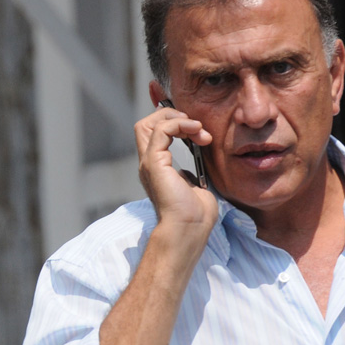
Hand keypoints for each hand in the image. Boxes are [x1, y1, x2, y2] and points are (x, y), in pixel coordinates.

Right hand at [134, 102, 217, 234]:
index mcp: (157, 167)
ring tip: (198, 129)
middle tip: (196, 127)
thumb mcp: (195, 185)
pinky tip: (197, 131)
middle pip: (145, 124)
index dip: (172, 121)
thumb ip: (190, 172)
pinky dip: (180, 124)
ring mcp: (149, 162)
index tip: (197, 129)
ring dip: (177, 118)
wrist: (190, 229)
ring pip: (148, 122)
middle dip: (171, 115)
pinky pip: (161, 129)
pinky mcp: (154, 163)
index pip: (153, 132)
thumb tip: (193, 164)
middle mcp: (149, 163)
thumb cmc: (195, 215)